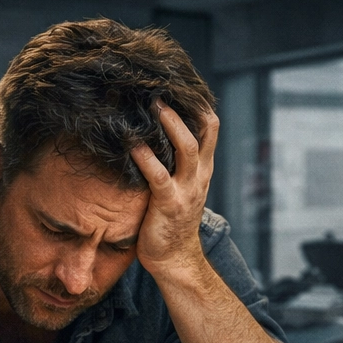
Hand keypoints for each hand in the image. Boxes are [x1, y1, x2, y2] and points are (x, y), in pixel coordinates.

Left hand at [130, 101, 217, 279]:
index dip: (198, 103)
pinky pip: (159, 176)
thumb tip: (151, 131)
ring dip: (171, 125)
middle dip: (185, 107)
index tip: (178, 82)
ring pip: (188, 149)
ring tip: (153, 106)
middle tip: (162, 87)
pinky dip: (146, 158)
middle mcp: (199, 176)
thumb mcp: (180, 186)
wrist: (175, 259)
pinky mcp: (168, 204)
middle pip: (204, 131)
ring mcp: (186, 190)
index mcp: (202, 169)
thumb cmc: (171, 221)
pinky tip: (132, 144)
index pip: (210, 127)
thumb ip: (174, 162)